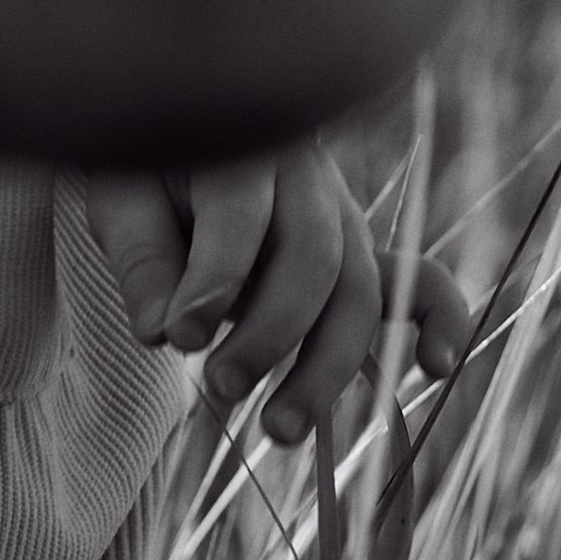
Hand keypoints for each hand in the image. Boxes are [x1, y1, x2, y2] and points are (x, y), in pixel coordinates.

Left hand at [85, 141, 468, 442]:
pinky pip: (415, 278)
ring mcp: (341, 214)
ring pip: (358, 290)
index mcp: (243, 148)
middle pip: (314, 259)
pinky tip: (436, 366)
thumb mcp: (123, 196)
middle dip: (271, 334)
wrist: (191, 128)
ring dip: (327, 366)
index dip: (213, 282)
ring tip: (280, 431)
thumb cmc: (152, 168)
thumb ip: (142, 258)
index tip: (175, 336)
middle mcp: (306, 178)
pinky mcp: (358, 251)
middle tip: (218, 386)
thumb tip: (163, 332)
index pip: (242, 218)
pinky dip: (437, 317)